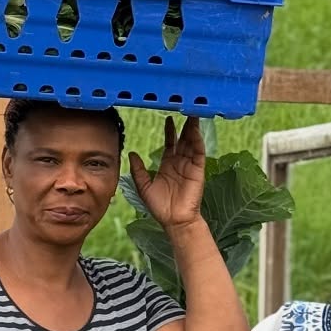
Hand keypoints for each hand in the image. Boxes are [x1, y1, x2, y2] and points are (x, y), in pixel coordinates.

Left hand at [129, 118, 205, 234]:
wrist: (174, 220)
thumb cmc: (160, 207)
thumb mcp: (144, 186)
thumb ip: (138, 170)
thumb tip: (132, 153)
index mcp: (168, 165)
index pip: (170, 143)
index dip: (169, 131)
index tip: (168, 118)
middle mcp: (180, 162)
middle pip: (183, 139)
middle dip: (184, 125)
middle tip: (184, 109)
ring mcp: (190, 165)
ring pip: (192, 143)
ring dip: (193, 129)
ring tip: (193, 114)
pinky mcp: (198, 170)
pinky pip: (199, 152)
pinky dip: (198, 140)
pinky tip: (195, 130)